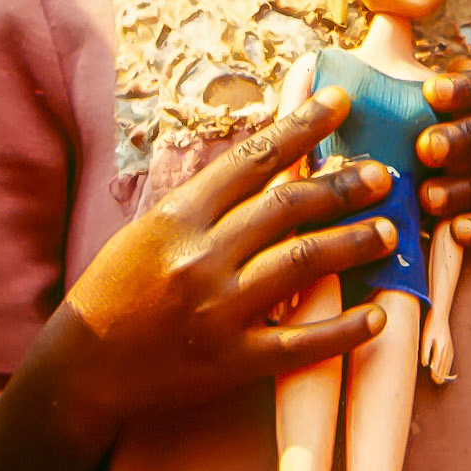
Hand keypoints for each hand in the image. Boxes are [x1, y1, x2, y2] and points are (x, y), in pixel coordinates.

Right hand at [65, 88, 395, 431]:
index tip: (341, 101)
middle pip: (287, 207)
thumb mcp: (150, 230)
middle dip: (342, 186)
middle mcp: (200, 257)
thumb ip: (207, 202)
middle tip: (383, 175)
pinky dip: (343, 331)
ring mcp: (217, 311)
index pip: (252, 159)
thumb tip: (269, 161)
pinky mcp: (230, 362)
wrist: (82, 368)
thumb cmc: (118, 289)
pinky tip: (377, 318)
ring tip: (389, 232)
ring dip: (353, 244)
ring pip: (302, 265)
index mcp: (178, 217)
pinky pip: (300, 344)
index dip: (302, 126)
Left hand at [421, 317, 454, 384]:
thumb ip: (425, 351)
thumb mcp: (425, 337)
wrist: (440, 316)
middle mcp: (447, 348)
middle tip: (437, 382)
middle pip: (444, 365)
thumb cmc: (431, 326)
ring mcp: (449, 347)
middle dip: (441, 374)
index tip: (434, 378)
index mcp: (440, 347)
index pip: (438, 364)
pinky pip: (450, 358)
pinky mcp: (450, 345)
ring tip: (441, 379)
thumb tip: (425, 364)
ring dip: (445, 371)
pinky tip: (446, 368)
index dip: (436, 372)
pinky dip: (448, 365)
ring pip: (448, 362)